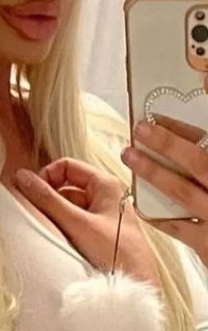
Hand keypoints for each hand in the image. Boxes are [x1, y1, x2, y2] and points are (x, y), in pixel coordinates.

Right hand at [14, 158, 160, 288]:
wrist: (137, 290)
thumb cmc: (117, 253)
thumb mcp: (77, 224)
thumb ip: (47, 200)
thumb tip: (22, 177)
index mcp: (106, 185)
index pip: (67, 166)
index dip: (47, 176)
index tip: (34, 194)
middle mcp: (106, 196)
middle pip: (66, 187)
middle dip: (49, 200)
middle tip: (36, 214)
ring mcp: (103, 216)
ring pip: (69, 207)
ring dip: (55, 216)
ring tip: (48, 231)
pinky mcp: (100, 234)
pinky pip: (74, 224)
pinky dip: (63, 229)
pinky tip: (58, 242)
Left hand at [120, 74, 207, 267]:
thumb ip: (205, 161)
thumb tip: (202, 103)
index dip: (187, 128)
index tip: (164, 113)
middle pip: (200, 163)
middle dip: (169, 143)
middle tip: (141, 128)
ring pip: (184, 192)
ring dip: (154, 172)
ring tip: (130, 154)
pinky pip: (179, 227)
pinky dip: (159, 213)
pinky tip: (141, 202)